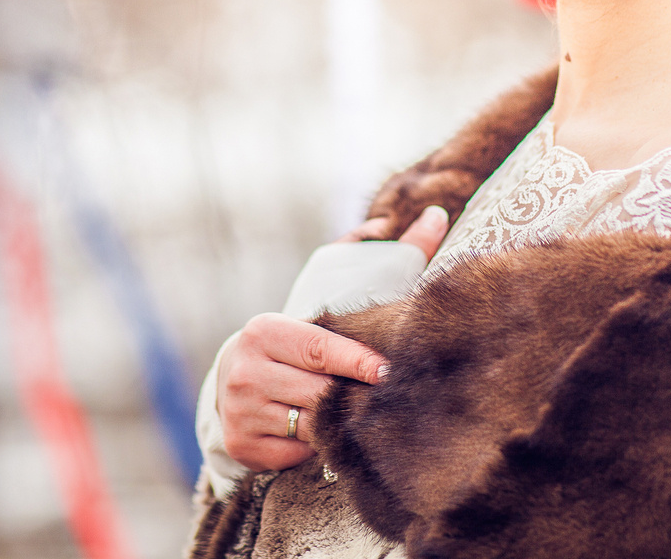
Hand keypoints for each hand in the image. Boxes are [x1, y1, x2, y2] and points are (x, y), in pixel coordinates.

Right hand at [216, 205, 450, 470]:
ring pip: (310, 426)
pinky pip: (297, 455)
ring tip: (354, 418)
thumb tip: (436, 215)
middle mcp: (244, 368)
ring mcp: (239, 409)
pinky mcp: (243, 445)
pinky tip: (320, 435)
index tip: (392, 372)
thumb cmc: (296, 341)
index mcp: (264, 331)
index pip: (320, 349)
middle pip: (319, 391)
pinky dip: (313, 450)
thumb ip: (378, 256)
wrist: (234, 383)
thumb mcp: (324, 300)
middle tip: (385, 402)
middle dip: (351, 398)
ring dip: (335, 426)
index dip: (359, 362)